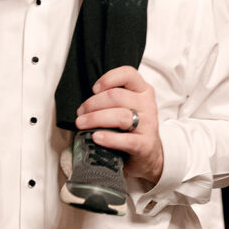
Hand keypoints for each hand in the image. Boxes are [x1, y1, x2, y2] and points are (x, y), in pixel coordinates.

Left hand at [75, 66, 162, 184]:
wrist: (148, 154)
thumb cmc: (132, 127)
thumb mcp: (128, 106)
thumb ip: (114, 98)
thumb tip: (87, 103)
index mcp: (143, 91)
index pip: (128, 74)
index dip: (109, 78)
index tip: (94, 89)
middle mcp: (147, 105)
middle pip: (117, 96)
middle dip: (93, 104)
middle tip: (80, 112)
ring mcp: (148, 125)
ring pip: (120, 116)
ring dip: (95, 119)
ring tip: (82, 124)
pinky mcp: (145, 144)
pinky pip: (126, 140)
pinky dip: (109, 138)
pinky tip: (97, 137)